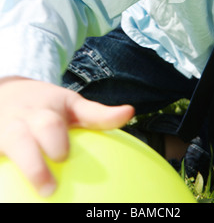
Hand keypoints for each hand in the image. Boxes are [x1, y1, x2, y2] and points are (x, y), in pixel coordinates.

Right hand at [0, 77, 133, 196]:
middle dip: (35, 161)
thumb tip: (130, 112)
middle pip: (25, 139)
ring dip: (27, 167)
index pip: (52, 125)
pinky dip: (6, 170)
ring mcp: (4, 133)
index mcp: (43, 111)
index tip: (63, 155)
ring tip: (44, 191)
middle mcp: (21, 122)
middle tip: (52, 180)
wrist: (3, 91)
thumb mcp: (69, 103)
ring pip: (12, 146)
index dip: (57, 140)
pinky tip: (13, 193)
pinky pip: (0, 157)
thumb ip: (97, 113)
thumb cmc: (44, 103)